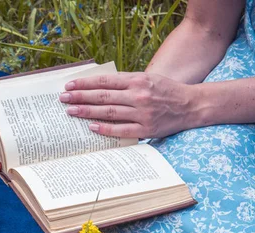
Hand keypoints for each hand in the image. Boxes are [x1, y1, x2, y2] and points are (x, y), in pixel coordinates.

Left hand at [59, 72, 196, 137]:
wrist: (192, 105)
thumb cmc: (166, 91)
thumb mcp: (147, 79)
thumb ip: (125, 83)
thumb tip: (98, 87)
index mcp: (137, 80)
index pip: (105, 81)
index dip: (85, 84)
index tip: (69, 86)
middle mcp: (138, 95)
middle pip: (103, 96)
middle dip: (80, 97)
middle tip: (62, 99)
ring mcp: (142, 112)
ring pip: (109, 112)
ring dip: (87, 112)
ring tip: (71, 112)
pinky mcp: (147, 128)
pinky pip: (122, 130)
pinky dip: (105, 129)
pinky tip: (91, 127)